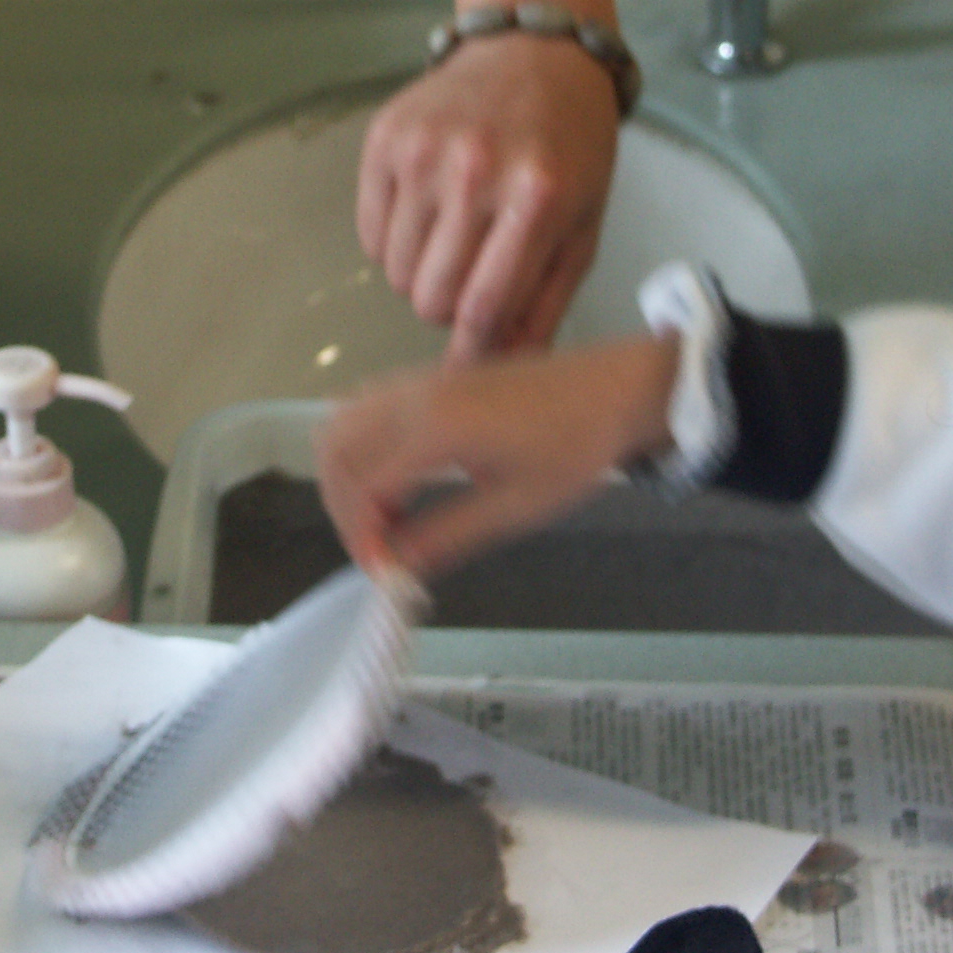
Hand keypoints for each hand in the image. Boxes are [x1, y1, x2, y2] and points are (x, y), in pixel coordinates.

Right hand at [315, 334, 677, 575]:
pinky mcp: (432, 377)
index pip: (363, 488)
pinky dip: (363, 447)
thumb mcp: (517, 506)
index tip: (384, 574)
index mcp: (435, 428)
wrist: (617, 389)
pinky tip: (401, 481)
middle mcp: (415, 396)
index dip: (363, 539)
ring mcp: (420, 380)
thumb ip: (448, 536)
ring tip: (388, 518)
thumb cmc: (576, 446)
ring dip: (348, 474)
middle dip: (344, 508)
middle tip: (380, 549)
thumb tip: (399, 568)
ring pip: (343, 422)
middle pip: (335, 450)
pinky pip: (367, 405)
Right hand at [357, 36, 620, 360]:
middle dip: (447, 309)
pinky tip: (426, 212)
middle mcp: (475, 172)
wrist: (536, 52)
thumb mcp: (582, 226)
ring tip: (453, 239)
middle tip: (470, 282)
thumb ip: (545, 302)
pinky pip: (369, 235)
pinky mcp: (386, 137)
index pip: (484, 307)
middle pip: (430, 297)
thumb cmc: (571, 147)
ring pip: (394, 272)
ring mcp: (424, 152)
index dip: (471, 352)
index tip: (466, 370)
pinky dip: (392, 243)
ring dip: (420, 275)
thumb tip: (503, 367)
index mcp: (536, 199)